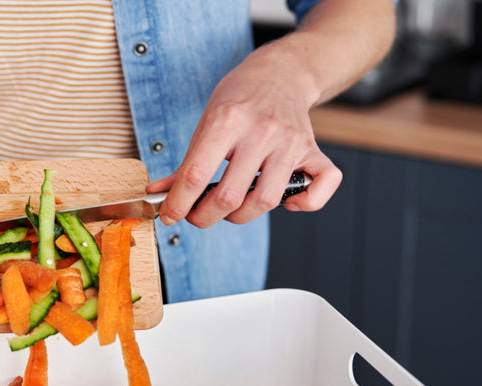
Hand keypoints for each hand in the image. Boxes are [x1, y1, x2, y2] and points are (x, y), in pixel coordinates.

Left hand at [146, 41, 341, 227]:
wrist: (280, 72)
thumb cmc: (241, 97)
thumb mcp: (205, 122)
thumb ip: (184, 163)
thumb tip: (160, 193)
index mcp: (227, 121)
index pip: (196, 175)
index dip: (178, 204)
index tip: (170, 215)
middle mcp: (261, 131)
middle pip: (230, 196)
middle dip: (205, 216)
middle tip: (197, 214)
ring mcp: (290, 142)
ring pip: (266, 200)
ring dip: (241, 216)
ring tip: (229, 209)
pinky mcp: (313, 150)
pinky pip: (322, 185)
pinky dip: (306, 203)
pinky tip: (286, 202)